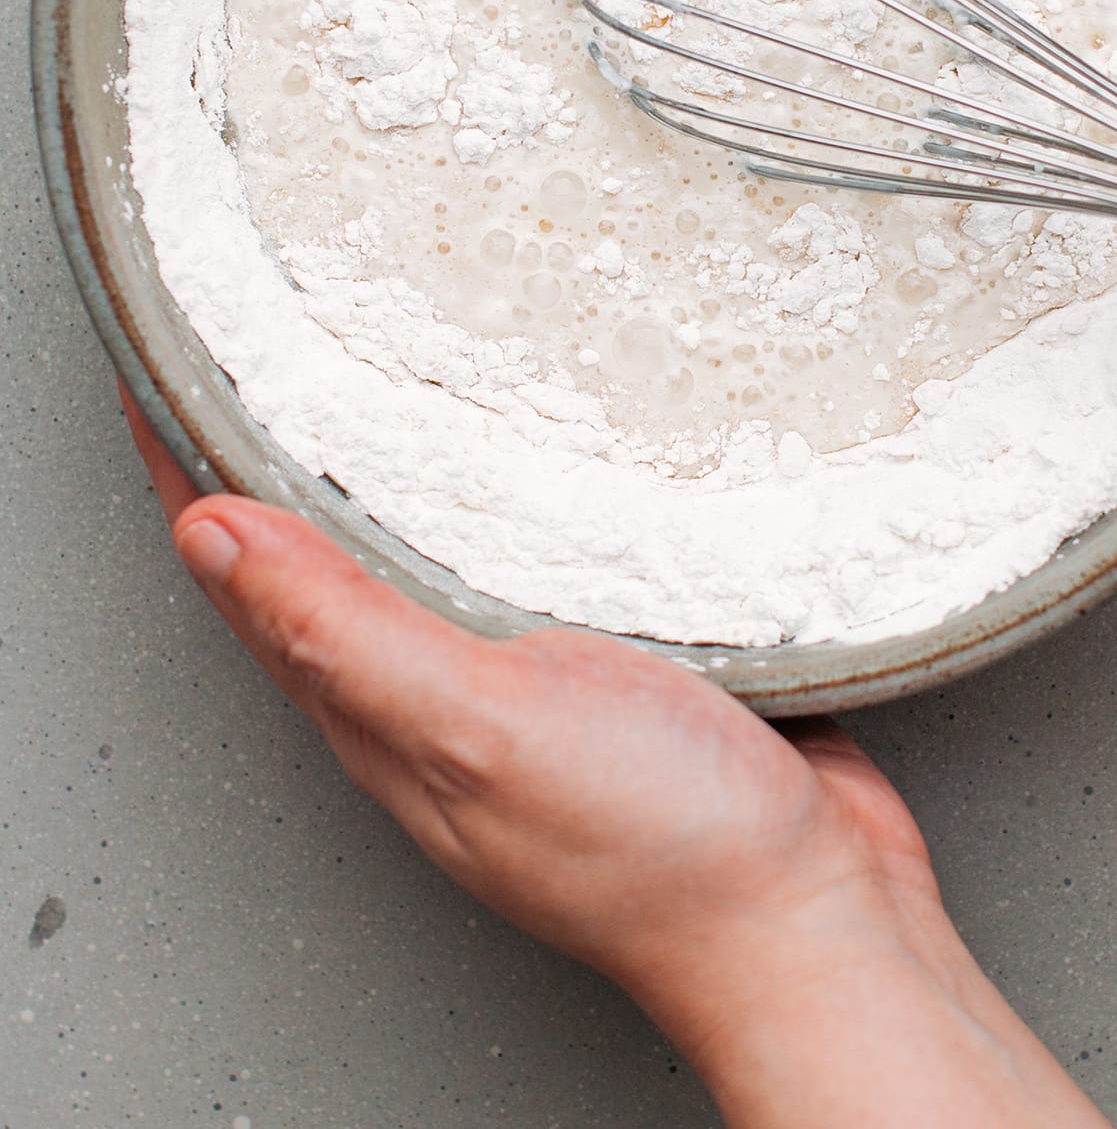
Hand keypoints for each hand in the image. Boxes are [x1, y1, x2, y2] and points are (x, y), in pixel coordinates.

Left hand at [124, 387, 1108, 1127]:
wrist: (815, 918)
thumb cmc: (656, 852)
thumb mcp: (477, 726)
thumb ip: (345, 631)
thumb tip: (211, 536)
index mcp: (377, 707)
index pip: (242, 572)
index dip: (187, 467)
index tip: (165, 364)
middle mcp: (435, 690)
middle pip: (320, 549)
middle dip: (278, 444)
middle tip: (264, 333)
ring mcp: (524, 676)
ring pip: (428, 545)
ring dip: (390, 459)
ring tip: (371, 362)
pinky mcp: (614, 656)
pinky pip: (531, 555)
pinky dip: (505, 489)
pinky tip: (531, 448)